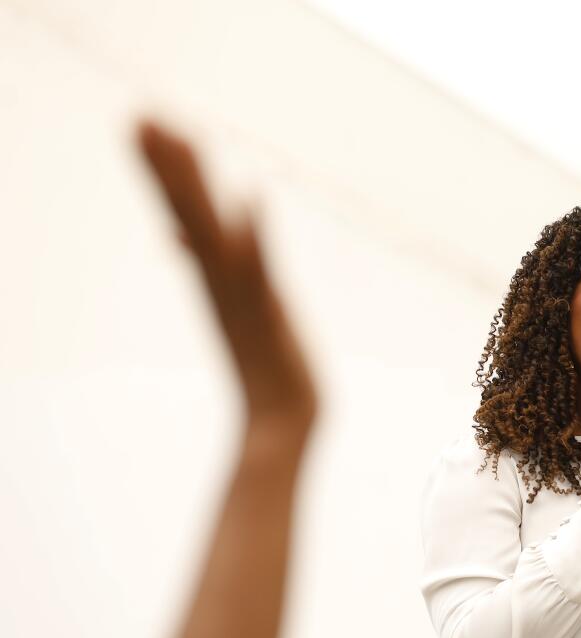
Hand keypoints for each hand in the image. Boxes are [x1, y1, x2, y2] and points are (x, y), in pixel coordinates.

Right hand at [137, 119, 317, 437]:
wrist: (280, 421)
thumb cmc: (264, 362)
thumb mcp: (240, 304)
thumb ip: (215, 264)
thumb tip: (177, 234)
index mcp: (212, 274)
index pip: (181, 209)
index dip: (162, 168)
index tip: (141, 120)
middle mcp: (219, 279)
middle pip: (187, 210)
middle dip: (167, 163)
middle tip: (139, 113)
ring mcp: (241, 294)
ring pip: (212, 229)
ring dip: (196, 185)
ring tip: (177, 136)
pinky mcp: (271, 312)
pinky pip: (260, 268)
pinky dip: (255, 234)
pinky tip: (252, 195)